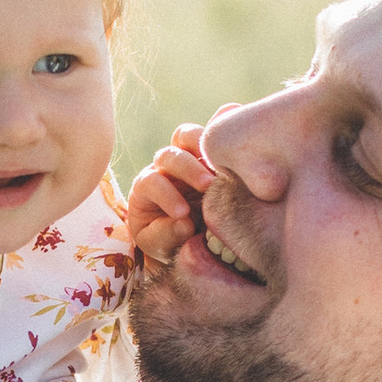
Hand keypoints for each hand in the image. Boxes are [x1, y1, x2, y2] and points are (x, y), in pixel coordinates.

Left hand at [125, 123, 212, 263]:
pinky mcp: (207, 154)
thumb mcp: (160, 245)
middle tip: (208, 186)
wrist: (188, 238)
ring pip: (186, 136)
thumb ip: (166, 236)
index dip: (166, 195)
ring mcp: (186, 156)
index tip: (183, 214)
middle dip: (188, 169)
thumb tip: (184, 224)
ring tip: (221, 171)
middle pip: (168, 155)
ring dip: (203, 149)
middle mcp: (163, 168)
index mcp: (146, 187)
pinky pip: (210, 138)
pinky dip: (220, 144)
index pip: (150, 182)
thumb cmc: (168, 240)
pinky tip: (236, 161)